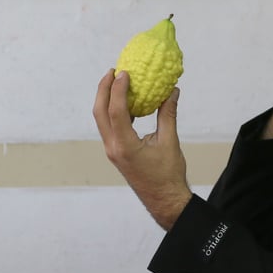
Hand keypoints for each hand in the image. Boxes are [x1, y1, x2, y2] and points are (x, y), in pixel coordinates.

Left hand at [93, 70, 192, 229]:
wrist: (164, 200)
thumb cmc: (168, 175)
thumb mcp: (170, 142)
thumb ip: (168, 114)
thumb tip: (172, 91)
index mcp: (125, 146)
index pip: (116, 111)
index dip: (117, 89)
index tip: (124, 73)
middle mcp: (113, 148)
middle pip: (99, 112)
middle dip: (103, 89)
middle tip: (113, 71)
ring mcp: (112, 151)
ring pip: (101, 119)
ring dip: (106, 99)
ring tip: (116, 82)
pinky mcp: (116, 152)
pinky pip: (109, 127)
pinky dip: (113, 111)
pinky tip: (126, 102)